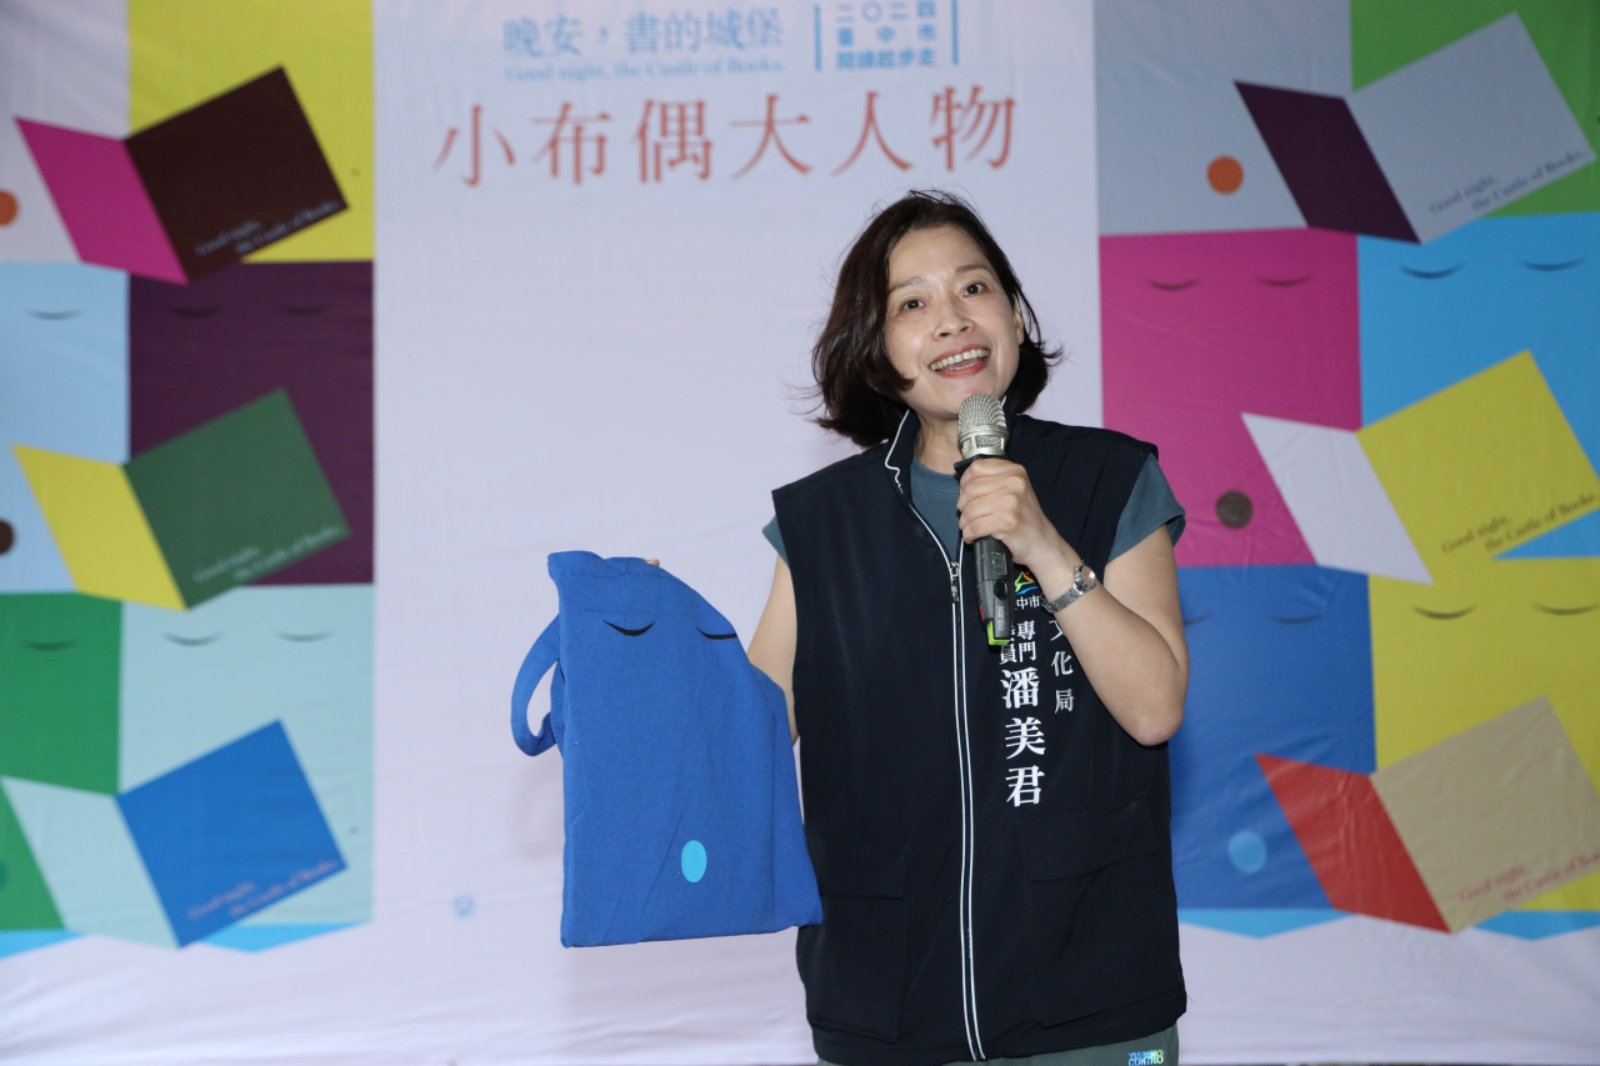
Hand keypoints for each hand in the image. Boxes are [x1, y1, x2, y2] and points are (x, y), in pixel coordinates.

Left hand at [957, 458, 1076, 572]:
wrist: (1042, 541)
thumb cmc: (1024, 516)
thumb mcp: (1014, 489)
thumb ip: (993, 480)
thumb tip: (963, 484)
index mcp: (1014, 471)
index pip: (976, 468)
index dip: (965, 482)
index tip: (966, 494)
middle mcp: (1014, 483)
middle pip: (970, 490)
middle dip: (963, 506)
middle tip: (968, 515)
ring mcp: (1011, 502)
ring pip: (969, 510)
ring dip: (965, 523)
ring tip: (970, 527)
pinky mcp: (1007, 522)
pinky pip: (974, 527)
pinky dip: (969, 534)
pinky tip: (973, 536)